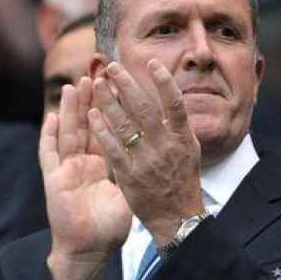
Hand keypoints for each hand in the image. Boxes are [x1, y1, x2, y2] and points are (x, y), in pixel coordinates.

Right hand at [40, 77, 131, 279]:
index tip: (116, 86)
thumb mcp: (126, 194)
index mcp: (100, 165)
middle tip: (96, 74)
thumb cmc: (107, 227)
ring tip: (72, 87)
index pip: (107, 130)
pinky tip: (51, 118)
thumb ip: (132, 174)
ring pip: (67, 133)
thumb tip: (154, 157)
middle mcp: (82, 163)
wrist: (87, 249)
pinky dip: (49, 136)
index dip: (110, 108)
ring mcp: (66, 170)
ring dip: (69, 110)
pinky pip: (49, 154)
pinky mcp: (54, 180)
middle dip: (91, 100)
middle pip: (86, 124)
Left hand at [89, 60, 205, 246]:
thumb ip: (178, 127)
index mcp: (183, 138)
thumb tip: (170, 98)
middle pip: (145, 109)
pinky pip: (112, 148)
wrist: (176, 217)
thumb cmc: (182, 181)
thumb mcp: (189, 151)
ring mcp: (146, 160)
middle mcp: (166, 146)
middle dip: (127, 84)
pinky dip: (101, 130)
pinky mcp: (129, 175)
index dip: (164, 82)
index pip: (175, 104)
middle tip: (112, 66)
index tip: (152, 62)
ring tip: (97, 84)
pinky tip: (91, 115)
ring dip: (109, 102)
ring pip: (125, 125)